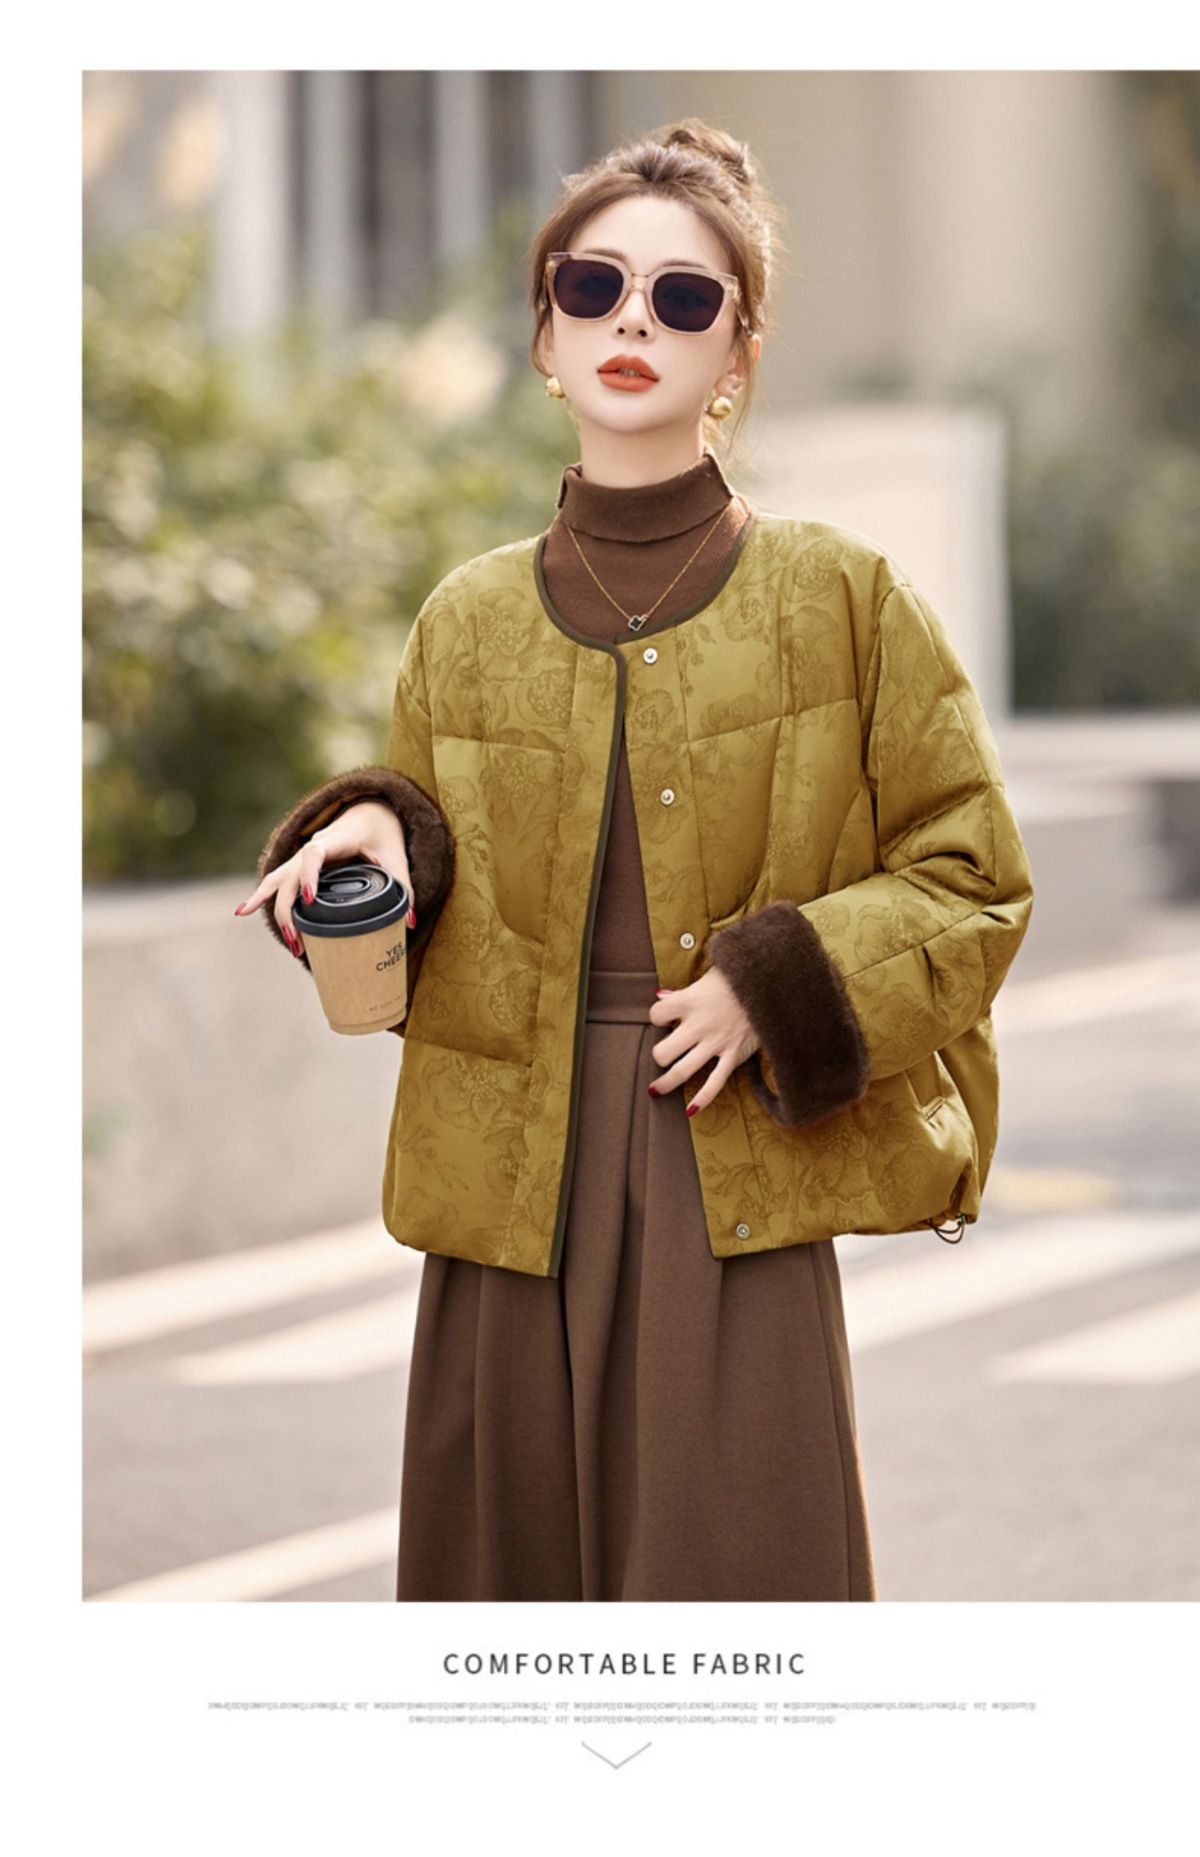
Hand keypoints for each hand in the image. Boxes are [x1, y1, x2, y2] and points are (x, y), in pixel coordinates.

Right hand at [234, 800, 413, 957]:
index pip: (314, 854)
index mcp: (337, 840)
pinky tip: (242, 911)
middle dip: (290, 910)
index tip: (309, 899)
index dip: (309, 875)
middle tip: (299, 940)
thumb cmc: (383, 835)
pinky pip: (276, 880)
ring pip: (278, 880)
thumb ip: (404, 889)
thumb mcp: (397, 858)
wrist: (369, 813)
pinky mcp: (299, 865)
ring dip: (277, 909)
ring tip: (285, 939)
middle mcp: (313, 847)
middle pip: (290, 875)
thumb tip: (407, 922)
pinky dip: (261, 895)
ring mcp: (302, 857)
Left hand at [647, 967, 760, 1113]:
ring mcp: (716, 1043)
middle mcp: (698, 1025)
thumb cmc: (738, 978)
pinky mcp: (733, 1055)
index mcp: (689, 1001)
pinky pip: (715, 1082)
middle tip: (663, 1054)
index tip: (664, 1017)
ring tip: (656, 1088)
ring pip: (682, 1070)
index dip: (658, 1017)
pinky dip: (702, 1099)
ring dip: (666, 1083)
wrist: (772, 984)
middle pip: (663, 1051)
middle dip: (659, 1055)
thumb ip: (683, 991)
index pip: (656, 1015)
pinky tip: (690, 1110)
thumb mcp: (709, 976)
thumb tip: (661, 996)